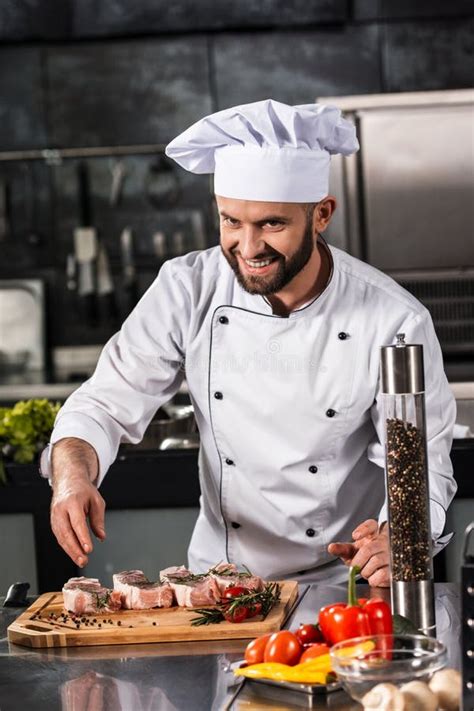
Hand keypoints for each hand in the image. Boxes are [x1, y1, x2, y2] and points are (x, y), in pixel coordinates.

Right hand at [50, 438, 104, 566]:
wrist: (68, 481)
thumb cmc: (83, 491)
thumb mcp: (96, 501)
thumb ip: (98, 519)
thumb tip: (101, 537)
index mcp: (73, 502)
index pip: (77, 523)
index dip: (82, 537)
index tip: (88, 549)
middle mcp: (61, 509)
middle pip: (66, 533)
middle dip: (75, 549)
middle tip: (84, 560)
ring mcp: (54, 516)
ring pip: (61, 537)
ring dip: (70, 551)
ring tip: (81, 560)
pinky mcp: (53, 521)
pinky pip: (59, 536)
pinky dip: (66, 546)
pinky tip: (74, 553)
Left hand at [328, 519, 389, 587]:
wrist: (382, 569)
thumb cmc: (366, 556)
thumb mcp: (353, 550)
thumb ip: (342, 548)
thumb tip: (331, 548)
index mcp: (374, 533)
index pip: (371, 525)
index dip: (363, 529)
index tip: (355, 536)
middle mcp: (384, 541)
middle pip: (368, 549)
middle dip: (357, 561)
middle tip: (355, 566)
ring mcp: (391, 554)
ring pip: (374, 562)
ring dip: (365, 571)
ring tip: (366, 570)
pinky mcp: (395, 568)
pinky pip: (382, 574)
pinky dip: (373, 579)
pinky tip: (374, 576)